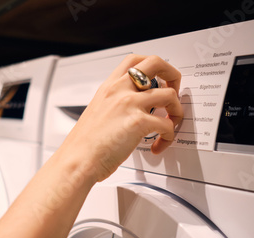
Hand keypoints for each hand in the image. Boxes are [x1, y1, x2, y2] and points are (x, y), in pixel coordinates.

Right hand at [58, 54, 182, 181]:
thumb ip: (114, 106)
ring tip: (171, 123)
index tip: (160, 79)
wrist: (76, 160)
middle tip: (174, 92)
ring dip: (177, 111)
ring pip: (170, 95)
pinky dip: (169, 136)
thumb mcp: (96, 113)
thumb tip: (131, 111)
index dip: (153, 66)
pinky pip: (167, 124)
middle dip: (173, 75)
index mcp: (109, 87)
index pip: (135, 60)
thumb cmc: (84, 145)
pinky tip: (159, 144)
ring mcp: (129, 104)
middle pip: (156, 63)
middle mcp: (119, 90)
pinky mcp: (137, 122)